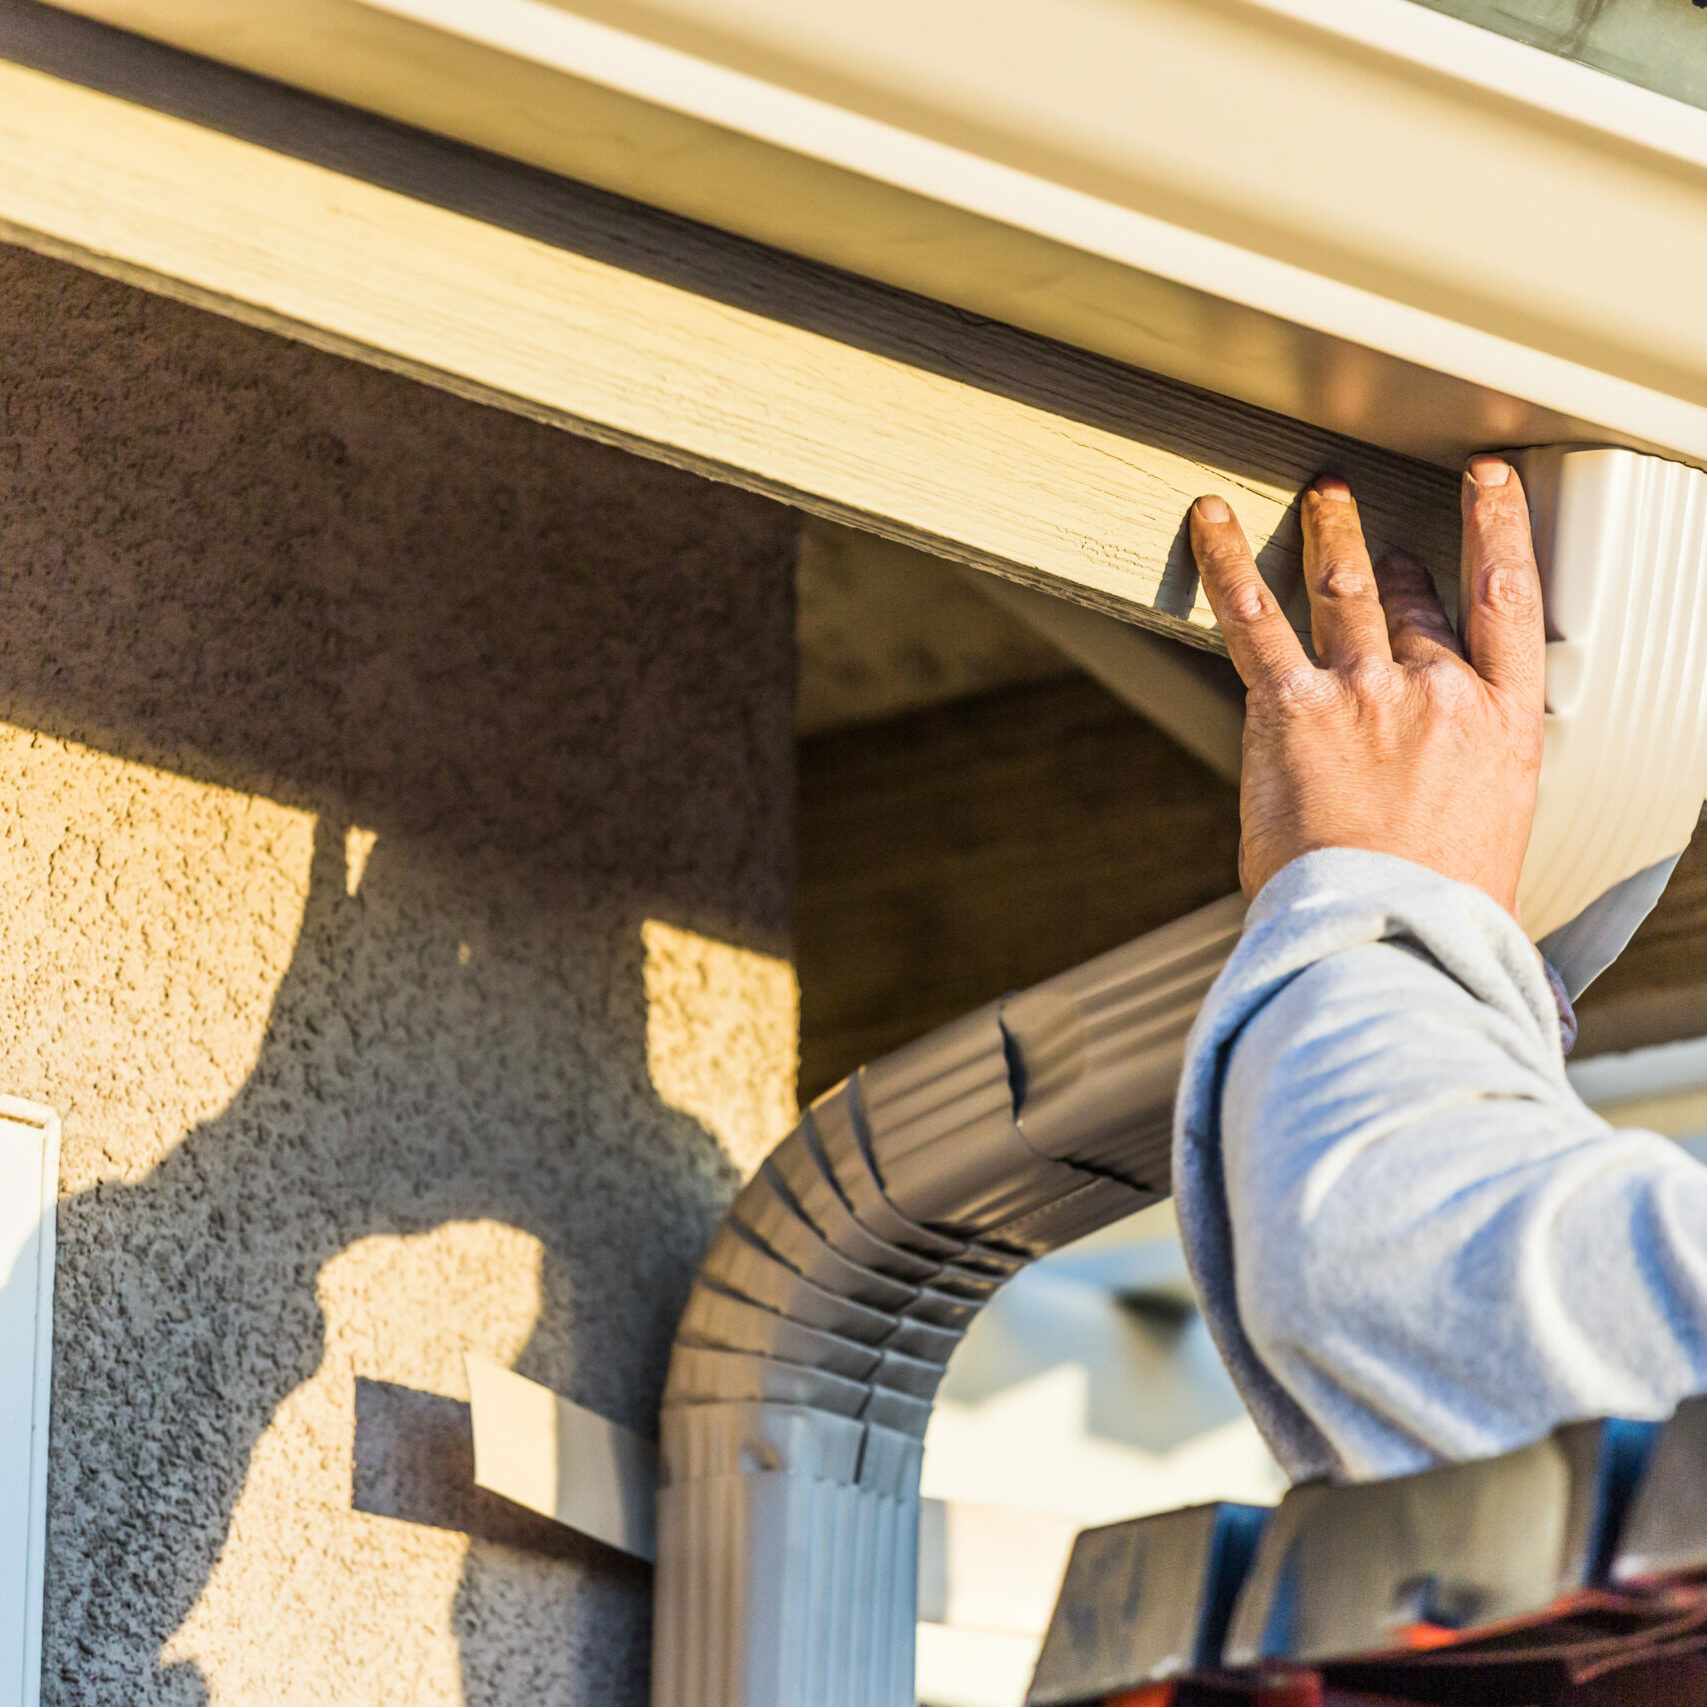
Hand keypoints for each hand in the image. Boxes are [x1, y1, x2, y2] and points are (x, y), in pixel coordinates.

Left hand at [1189, 457, 1545, 917]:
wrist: (1391, 935)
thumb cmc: (1435, 911)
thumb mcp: (1488, 836)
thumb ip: (1463, 784)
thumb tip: (1437, 791)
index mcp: (1501, 724)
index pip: (1509, 599)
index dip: (1498, 530)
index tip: (1489, 490)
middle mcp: (1438, 692)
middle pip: (1413, 603)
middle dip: (1394, 567)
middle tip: (1382, 545)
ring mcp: (1366, 692)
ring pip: (1345, 589)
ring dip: (1332, 535)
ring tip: (1324, 497)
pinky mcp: (1293, 708)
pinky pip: (1253, 617)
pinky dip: (1227, 562)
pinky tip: (1210, 521)